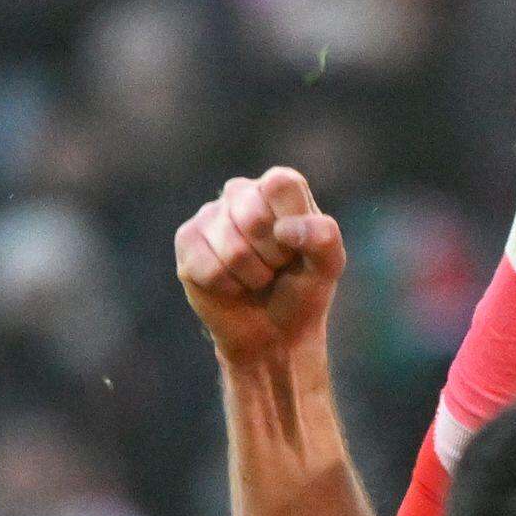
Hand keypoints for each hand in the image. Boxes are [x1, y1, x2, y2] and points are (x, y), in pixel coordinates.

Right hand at [175, 167, 345, 363]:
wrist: (274, 331)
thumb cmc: (302, 289)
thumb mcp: (329, 265)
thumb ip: (323, 237)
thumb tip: (283, 229)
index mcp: (280, 188)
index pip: (280, 185)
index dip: (292, 223)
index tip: (297, 246)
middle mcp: (241, 192)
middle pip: (254, 217)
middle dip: (273, 256)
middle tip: (276, 266)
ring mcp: (210, 215)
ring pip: (232, 248)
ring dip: (252, 276)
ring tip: (257, 277)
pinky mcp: (187, 241)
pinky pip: (206, 267)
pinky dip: (227, 286)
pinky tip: (232, 284)